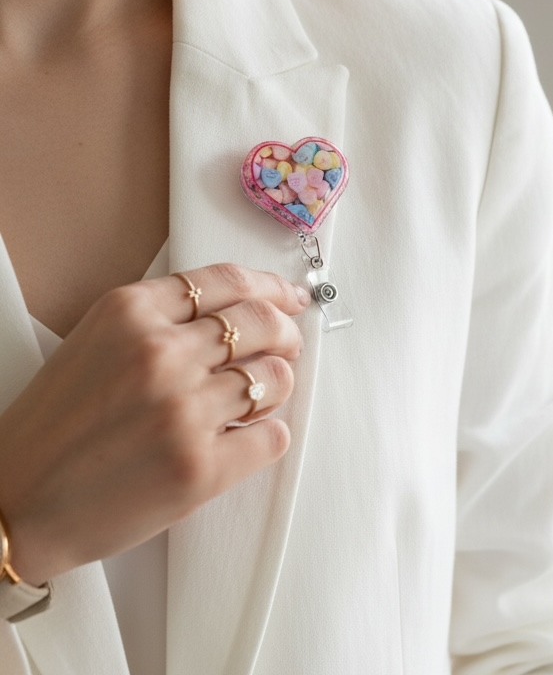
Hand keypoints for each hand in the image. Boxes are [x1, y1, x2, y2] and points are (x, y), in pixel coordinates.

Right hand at [0, 264, 308, 585]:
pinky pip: (273, 436)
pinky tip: (244, 438)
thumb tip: (244, 310)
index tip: (291, 299)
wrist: (13, 505)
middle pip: (263, 322)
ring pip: (276, 378)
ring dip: (276, 388)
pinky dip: (268, 435)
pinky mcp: (200, 467)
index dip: (272, 288)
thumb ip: (162, 321)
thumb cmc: (53, 429)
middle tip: (286, 349)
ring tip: (255, 401)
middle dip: (286, 334)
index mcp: (130, 313)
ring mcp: (183, 411)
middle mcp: (160, 354)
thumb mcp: (96, 344)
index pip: (228, 280)